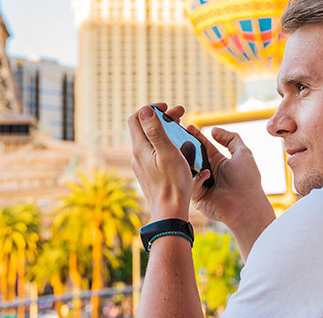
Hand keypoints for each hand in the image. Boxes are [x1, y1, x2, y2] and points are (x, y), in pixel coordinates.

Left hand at [128, 103, 211, 220]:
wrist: (170, 214)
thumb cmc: (172, 184)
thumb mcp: (167, 153)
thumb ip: (155, 131)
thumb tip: (145, 110)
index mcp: (140, 148)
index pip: (136, 118)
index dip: (150, 108)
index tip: (168, 109)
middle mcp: (138, 156)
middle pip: (146, 129)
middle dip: (163, 118)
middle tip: (181, 115)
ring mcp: (143, 167)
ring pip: (153, 142)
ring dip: (167, 133)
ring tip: (185, 133)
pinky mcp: (151, 176)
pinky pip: (157, 155)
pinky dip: (168, 147)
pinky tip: (183, 152)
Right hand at [185, 125, 273, 232]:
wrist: (245, 205)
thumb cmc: (247, 180)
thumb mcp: (243, 153)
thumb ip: (230, 138)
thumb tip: (213, 130)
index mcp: (218, 161)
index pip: (203, 145)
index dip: (195, 135)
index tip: (187, 126)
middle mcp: (208, 172)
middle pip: (192, 156)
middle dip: (185, 147)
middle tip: (176, 137)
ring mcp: (201, 184)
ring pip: (187, 169)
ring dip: (185, 161)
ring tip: (182, 152)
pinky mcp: (196, 196)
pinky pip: (189, 183)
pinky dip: (194, 178)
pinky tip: (203, 174)